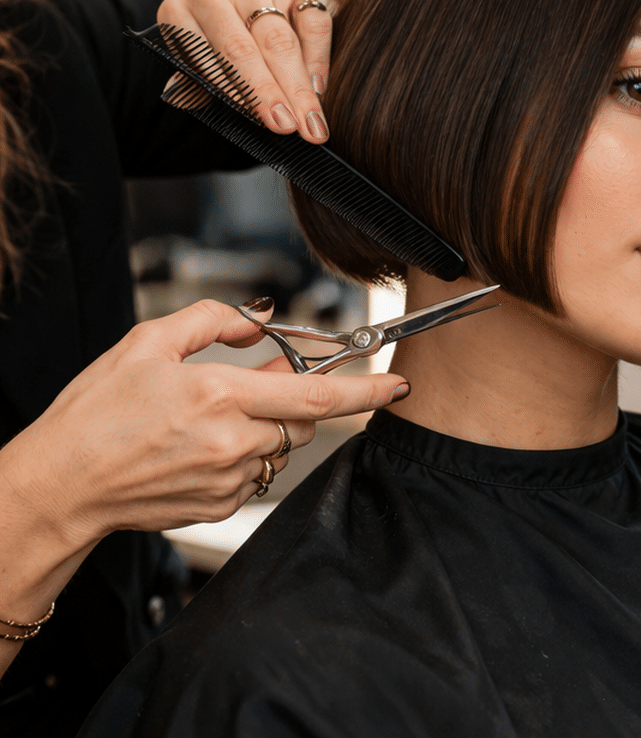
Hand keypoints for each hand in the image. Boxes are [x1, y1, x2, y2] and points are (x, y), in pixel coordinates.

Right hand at [2, 299, 407, 548]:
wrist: (60, 485)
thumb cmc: (96, 414)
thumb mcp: (147, 343)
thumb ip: (213, 320)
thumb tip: (258, 319)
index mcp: (220, 397)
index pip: (317, 395)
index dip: (365, 391)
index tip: (396, 386)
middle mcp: (232, 443)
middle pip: (304, 421)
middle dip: (296, 400)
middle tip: (259, 383)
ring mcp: (228, 480)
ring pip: (280, 448)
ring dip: (266, 428)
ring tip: (213, 417)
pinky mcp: (219, 505)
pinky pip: (254, 474)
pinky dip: (243, 455)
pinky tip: (199, 447)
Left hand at [157, 0, 333, 143]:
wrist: (261, 21)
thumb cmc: (223, 56)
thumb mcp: (201, 70)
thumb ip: (196, 84)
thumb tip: (183, 99)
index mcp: (180, 13)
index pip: (204, 54)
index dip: (233, 89)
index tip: (258, 121)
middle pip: (243, 48)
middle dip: (270, 93)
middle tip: (289, 126)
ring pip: (279, 39)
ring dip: (298, 86)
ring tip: (310, 120)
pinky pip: (313, 23)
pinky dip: (318, 59)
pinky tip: (320, 89)